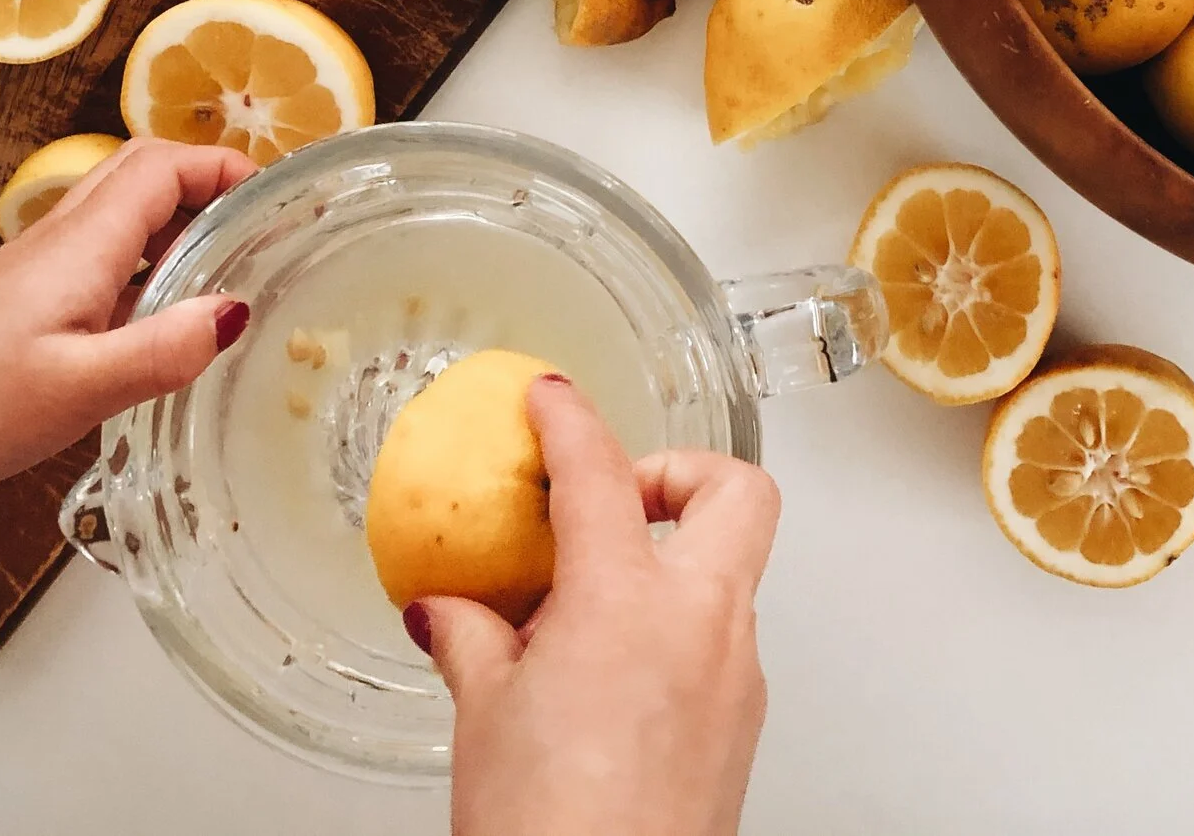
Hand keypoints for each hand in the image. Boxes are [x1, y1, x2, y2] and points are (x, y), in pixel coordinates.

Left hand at [0, 137, 256, 515]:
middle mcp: (55, 242)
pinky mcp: (17, 305)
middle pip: (140, 175)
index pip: (161, 164)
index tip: (277, 198)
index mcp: (78, 245)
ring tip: (225, 277)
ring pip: (117, 217)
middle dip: (207, 186)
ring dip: (176, 227)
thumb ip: (162, 349)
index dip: (224, 166)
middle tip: (260, 231)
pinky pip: (95, 260)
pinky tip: (154, 327)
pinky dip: (141, 269)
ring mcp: (32, 272)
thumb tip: (237, 312)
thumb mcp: (77, 389)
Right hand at [418, 377, 779, 835]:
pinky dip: (672, 629)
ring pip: (730, 572)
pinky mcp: (741, 726)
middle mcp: (703, 623)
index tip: (551, 399)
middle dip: (679, 472)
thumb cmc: (549, 829)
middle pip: (736, 490)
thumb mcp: (483, 718)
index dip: (571, 421)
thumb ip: (474, 641)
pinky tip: (608, 673)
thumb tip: (452, 611)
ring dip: (670, 561)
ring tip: (586, 603)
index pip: (601, 471)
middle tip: (613, 495)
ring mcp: (735, 675)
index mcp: (628, 600)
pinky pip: (719, 642)